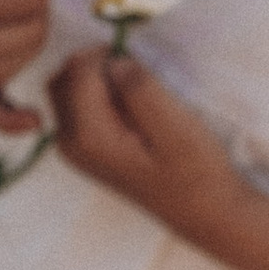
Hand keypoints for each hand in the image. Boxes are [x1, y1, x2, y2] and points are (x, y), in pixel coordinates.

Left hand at [49, 47, 244, 243]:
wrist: (206, 213)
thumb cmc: (197, 173)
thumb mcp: (176, 126)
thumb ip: (140, 89)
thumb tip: (116, 61)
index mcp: (89, 137)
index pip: (79, 71)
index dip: (110, 56)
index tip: (143, 68)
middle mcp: (70, 144)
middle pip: (63, 78)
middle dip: (96, 66)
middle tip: (139, 77)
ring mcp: (74, 149)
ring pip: (66, 90)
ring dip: (97, 80)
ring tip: (137, 95)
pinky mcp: (85, 150)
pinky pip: (77, 107)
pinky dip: (98, 96)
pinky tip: (132, 111)